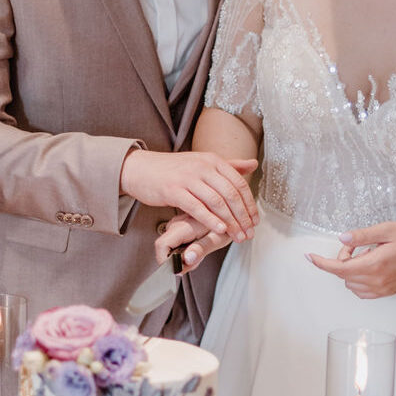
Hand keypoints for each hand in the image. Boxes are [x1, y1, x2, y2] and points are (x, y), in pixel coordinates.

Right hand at [121, 150, 258, 240]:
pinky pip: (196, 207)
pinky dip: (210, 220)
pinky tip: (219, 230)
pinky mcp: (173, 190)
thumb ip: (229, 165)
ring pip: (216, 202)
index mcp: (212, 160)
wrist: (140, 169)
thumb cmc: (173, 169)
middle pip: (230, 194)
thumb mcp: (203, 162)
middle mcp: (202, 167)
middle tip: (249, 233)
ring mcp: (188, 178)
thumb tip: (254, 164)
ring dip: (230, 222)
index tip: (255, 220)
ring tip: (237, 236)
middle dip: (242, 216)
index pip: (238, 183)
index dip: (249, 203)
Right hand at [153, 214, 235, 271]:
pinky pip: (177, 243)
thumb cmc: (229, 225)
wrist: (233, 213)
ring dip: (184, 256)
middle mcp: (177, 223)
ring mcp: (177, 224)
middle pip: (166, 248)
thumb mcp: (218, 239)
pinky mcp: (180, 226)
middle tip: (197, 260)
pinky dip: (186, 250)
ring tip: (202, 251)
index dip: (165, 261)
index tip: (177, 270)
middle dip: (179, 261)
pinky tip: (199, 247)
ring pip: (171, 247)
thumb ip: (201, 249)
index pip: (162, 245)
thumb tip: (186, 259)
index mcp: (184, 225)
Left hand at [307, 223, 395, 298]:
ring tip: (368, 254)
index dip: (321, 263)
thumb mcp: (388, 229)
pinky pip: (363, 292)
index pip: (339, 268)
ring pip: (352, 285)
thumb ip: (362, 235)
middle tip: (357, 245)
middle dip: (342, 260)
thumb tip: (341, 238)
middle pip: (343, 276)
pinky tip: (371, 266)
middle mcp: (377, 281)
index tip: (309, 257)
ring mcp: (383, 289)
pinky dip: (359, 280)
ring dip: (351, 271)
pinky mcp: (389, 292)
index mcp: (375, 264)